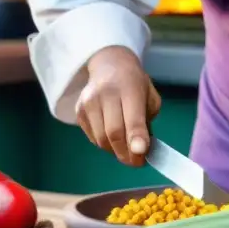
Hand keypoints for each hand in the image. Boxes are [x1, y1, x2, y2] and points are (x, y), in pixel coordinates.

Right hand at [76, 46, 160, 165]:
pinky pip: (93, 138)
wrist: (108, 65)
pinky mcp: (79, 111)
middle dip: (126, 153)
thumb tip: (141, 149)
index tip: (142, 155)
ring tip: (127, 151)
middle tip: (137, 162)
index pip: (132, 117)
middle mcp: (106, 94)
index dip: (136, 139)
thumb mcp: (149, 97)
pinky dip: (105, 145)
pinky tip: (113, 140)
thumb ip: (147, 122)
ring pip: (101, 140)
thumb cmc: (134, 84)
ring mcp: (88, 103)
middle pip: (114, 133)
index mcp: (129, 87)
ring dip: (116, 152)